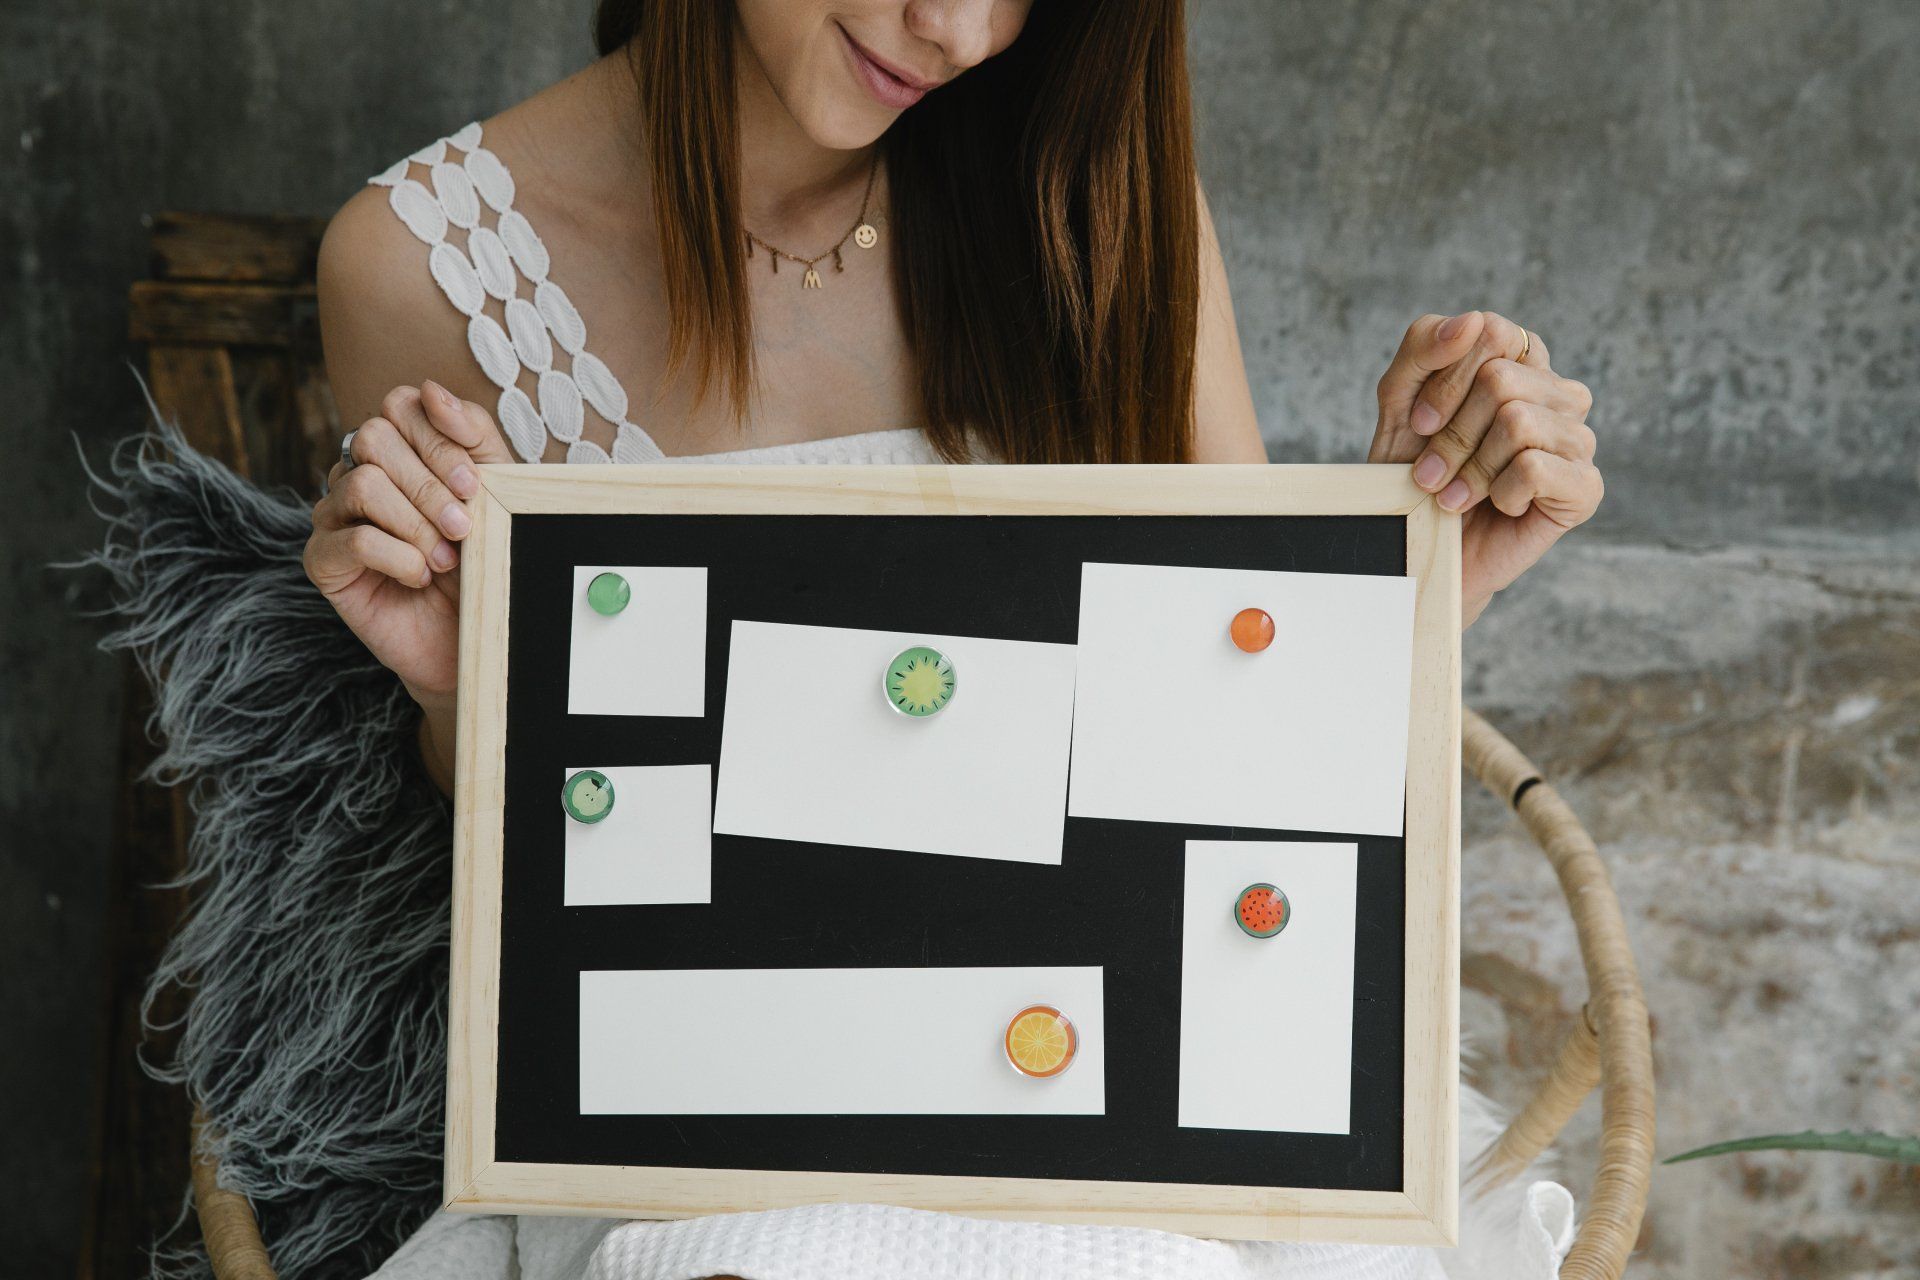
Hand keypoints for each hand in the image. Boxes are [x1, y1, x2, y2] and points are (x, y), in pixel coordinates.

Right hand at [302, 382, 510, 708]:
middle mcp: (358, 472)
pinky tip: (419, 576)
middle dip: (429, 486)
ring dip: (415, 524)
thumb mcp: (497, 488)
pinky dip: (397, 557)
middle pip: (373, 438)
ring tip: (445, 559)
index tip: (475, 486)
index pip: (399, 405)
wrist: (475, 633)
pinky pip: (349, 540)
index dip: (438, 441)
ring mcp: (335, 515)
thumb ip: (472, 435)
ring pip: (361, 483)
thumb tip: (431, 390)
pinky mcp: (323, 561)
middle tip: (464, 528)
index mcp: (399, 447)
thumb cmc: (484, 557)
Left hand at [1370, 311, 1602, 626]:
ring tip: (1455, 494)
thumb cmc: (1412, 471)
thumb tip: (1471, 320)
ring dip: (1470, 467)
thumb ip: (1423, 347)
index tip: (1419, 423)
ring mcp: (1578, 440)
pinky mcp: (1585, 487)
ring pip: (1518, 421)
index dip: (1445, 381)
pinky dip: (1498, 493)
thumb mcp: (1399, 402)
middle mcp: (1558, 394)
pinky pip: (1535, 468)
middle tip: (1432, 472)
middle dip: (1451, 432)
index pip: (1492, 331)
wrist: (1418, 547)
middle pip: (1500, 379)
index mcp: (1522, 362)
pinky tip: (1495, 508)